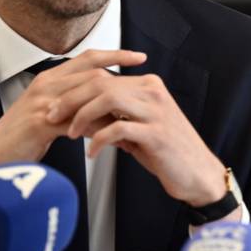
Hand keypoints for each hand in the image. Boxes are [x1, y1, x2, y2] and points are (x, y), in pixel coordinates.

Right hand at [0, 49, 147, 199]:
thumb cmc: (22, 137)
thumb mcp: (49, 112)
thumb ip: (72, 103)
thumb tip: (104, 102)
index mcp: (49, 78)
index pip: (88, 57)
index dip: (115, 54)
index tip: (138, 57)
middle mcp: (45, 84)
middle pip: (92, 71)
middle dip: (123, 77)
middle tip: (145, 83)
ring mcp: (42, 102)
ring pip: (88, 94)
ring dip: (113, 108)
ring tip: (132, 118)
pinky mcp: (40, 122)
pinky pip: (78, 121)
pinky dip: (97, 130)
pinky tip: (110, 137)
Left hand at [47, 70, 227, 206]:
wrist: (198, 173)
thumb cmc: (169, 152)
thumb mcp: (142, 126)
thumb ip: (119, 114)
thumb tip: (85, 112)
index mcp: (148, 86)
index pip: (102, 76)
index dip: (73, 90)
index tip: (55, 106)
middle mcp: (153, 93)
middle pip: (100, 83)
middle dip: (70, 99)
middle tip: (53, 116)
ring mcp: (156, 112)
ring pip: (107, 99)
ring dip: (82, 116)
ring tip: (72, 133)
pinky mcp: (156, 134)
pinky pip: (117, 129)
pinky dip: (99, 139)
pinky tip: (92, 152)